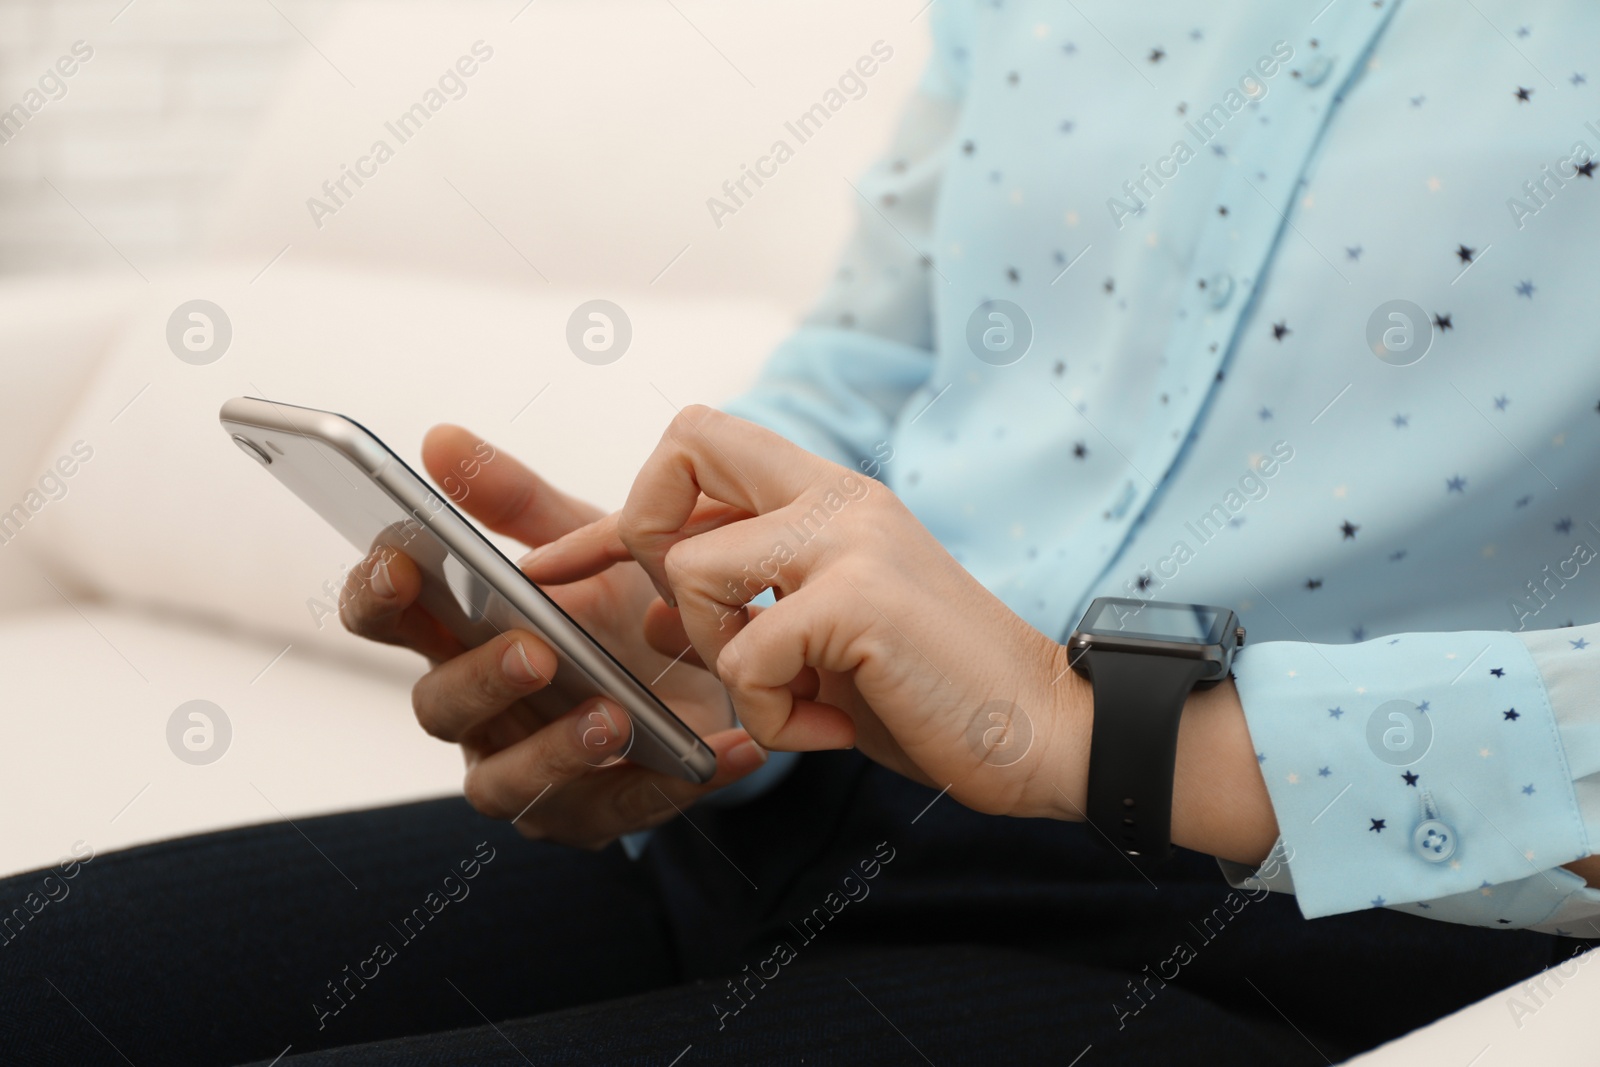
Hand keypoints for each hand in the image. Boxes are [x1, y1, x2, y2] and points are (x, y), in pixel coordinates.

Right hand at [339, 424, 768, 849]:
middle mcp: (477, 711)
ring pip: (507, 780)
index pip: (386, 618)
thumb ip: (516, 503)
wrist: (714, 670)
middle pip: (439, 705)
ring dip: (559, 749)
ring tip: (618, 716)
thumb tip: (440, 436)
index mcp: (458, 635)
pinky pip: (617, 813)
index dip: (379, 594)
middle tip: (537, 650)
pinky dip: (667, 782)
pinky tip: (718, 749)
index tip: (403, 560)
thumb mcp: (582, 548)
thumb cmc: (625, 609)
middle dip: (483, 680)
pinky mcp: (590, 816)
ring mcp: (526, 771)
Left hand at [524, 407, 1086, 820]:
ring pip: (693, 572)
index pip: (701, 442)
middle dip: (641, 533)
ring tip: (794, 695)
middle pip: (684, 439)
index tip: (569, 566)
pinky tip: (833, 729)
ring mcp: (849, 539)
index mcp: (831, 497)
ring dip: (722, 659)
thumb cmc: (931, 689)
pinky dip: (773, 720)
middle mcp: (838, 498)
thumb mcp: (824, 639)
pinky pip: (745, 659)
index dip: (624, 505)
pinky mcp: (859, 597)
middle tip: (693, 619)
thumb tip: (658, 604)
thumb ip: (750, 606)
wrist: (1045, 731)